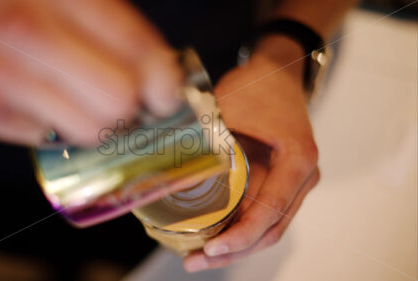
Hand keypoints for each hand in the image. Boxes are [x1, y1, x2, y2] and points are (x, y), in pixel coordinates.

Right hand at [0, 0, 180, 145]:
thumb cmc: (6, 1)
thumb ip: (115, 30)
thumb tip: (161, 79)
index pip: (136, 48)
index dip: (163, 82)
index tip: (166, 96)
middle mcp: (24, 32)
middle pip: (118, 102)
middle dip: (128, 107)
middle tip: (120, 100)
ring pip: (88, 131)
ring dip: (93, 122)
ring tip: (75, 99)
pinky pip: (44, 139)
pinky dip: (49, 124)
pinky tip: (33, 98)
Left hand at [184, 35, 319, 271]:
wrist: (278, 73)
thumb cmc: (259, 85)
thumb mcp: (229, 108)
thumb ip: (206, 138)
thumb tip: (166, 166)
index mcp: (298, 158)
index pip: (271, 209)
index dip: (241, 235)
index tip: (211, 248)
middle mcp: (303, 177)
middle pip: (271, 228)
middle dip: (233, 250)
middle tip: (195, 260)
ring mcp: (295, 183)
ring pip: (268, 227)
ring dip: (235, 245)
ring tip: (198, 256)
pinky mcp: (282, 183)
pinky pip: (263, 214)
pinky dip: (240, 229)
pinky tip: (213, 235)